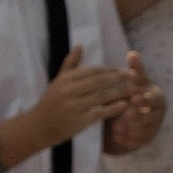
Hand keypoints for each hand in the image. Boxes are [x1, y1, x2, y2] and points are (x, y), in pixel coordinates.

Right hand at [12, 46, 132, 158]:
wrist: (38, 127)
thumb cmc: (51, 102)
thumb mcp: (58, 81)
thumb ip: (70, 64)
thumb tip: (79, 45)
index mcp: (65, 80)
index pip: (92, 71)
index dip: (109, 70)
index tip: (124, 68)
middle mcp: (69, 91)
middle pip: (98, 81)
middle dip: (118, 78)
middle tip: (134, 76)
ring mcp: (73, 106)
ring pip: (101, 96)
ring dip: (119, 92)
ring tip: (134, 90)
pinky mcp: (78, 121)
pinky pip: (99, 113)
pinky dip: (113, 108)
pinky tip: (124, 105)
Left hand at [104, 51, 166, 156]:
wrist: (134, 114)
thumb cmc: (134, 94)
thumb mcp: (135, 82)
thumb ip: (135, 70)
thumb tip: (132, 53)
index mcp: (156, 97)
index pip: (153, 99)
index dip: (144, 99)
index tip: (134, 97)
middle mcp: (157, 114)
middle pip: (150, 117)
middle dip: (137, 116)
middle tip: (125, 116)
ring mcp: (152, 128)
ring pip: (143, 131)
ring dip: (130, 129)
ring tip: (116, 127)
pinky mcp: (145, 140)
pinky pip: (137, 142)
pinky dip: (127, 140)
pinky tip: (116, 137)